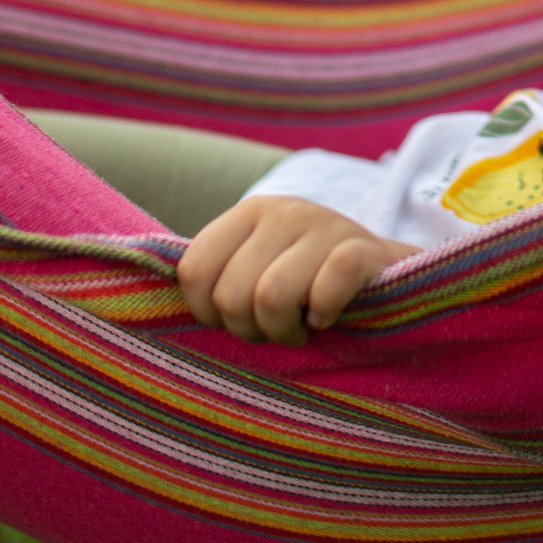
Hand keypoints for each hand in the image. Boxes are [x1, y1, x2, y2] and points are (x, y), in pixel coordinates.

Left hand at [176, 196, 416, 344]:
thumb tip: (155, 299)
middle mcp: (284, 211)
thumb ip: (219, 273)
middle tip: (274, 328)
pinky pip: (325, 289)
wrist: (387, 273)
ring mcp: (327, 225)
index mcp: (249, 212)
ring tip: (300, 327)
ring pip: (271, 298)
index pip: (193, 269)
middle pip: (231, 294)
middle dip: (249, 329)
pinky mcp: (364, 249)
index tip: (232, 321)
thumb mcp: (260, 264)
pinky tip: (329, 317)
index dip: (206, 312)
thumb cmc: (308, 280)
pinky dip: (322, 316)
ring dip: (284, 331)